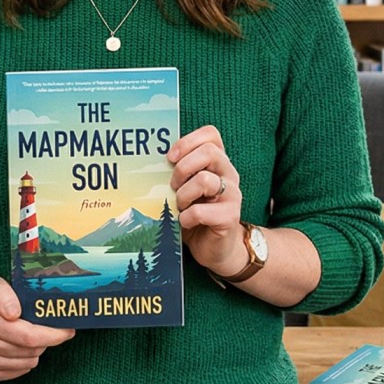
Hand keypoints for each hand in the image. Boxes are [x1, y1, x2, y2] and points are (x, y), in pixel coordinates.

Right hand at [0, 278, 74, 381]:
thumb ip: (5, 294)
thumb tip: (15, 313)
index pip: (28, 336)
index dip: (53, 335)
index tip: (68, 330)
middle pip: (31, 350)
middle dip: (47, 340)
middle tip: (49, 328)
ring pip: (28, 363)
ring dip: (36, 350)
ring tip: (28, 335)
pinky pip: (19, 372)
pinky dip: (25, 360)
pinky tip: (17, 347)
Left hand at [168, 124, 248, 278]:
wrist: (216, 248)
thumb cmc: (196, 215)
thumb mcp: (185, 189)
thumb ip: (177, 173)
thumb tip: (150, 162)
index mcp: (218, 162)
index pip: (211, 135)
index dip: (187, 142)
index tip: (171, 157)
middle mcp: (229, 174)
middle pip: (209, 152)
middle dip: (183, 168)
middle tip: (173, 185)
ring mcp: (232, 195)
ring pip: (204, 180)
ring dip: (183, 195)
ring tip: (180, 206)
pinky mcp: (230, 216)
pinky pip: (201, 211)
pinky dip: (186, 217)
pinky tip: (186, 222)